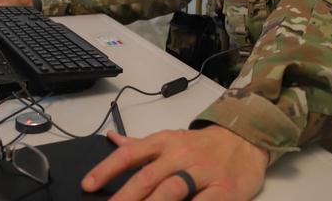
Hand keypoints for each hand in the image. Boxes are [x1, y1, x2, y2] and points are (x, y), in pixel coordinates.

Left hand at [82, 126, 267, 199]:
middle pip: (147, 177)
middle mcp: (180, 155)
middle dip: (125, 196)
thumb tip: (111, 137)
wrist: (244, 140)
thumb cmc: (201, 145)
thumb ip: (140, 144)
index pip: (129, 154)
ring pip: (172, 190)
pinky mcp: (224, 189)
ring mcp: (203, 172)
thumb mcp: (170, 138)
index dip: (106, 169)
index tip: (87, 185)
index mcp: (163, 142)